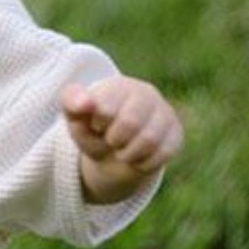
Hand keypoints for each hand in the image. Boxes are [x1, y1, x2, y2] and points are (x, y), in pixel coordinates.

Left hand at [62, 76, 182, 202]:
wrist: (113, 153)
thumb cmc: (94, 130)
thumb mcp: (76, 119)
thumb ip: (72, 104)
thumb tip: (84, 103)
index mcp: (120, 86)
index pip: (108, 107)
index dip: (99, 123)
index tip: (97, 124)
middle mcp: (146, 94)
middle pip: (130, 122)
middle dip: (114, 139)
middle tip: (110, 139)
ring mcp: (164, 114)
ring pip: (149, 140)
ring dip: (128, 154)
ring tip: (122, 150)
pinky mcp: (175, 135)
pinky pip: (162, 154)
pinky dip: (144, 163)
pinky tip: (138, 157)